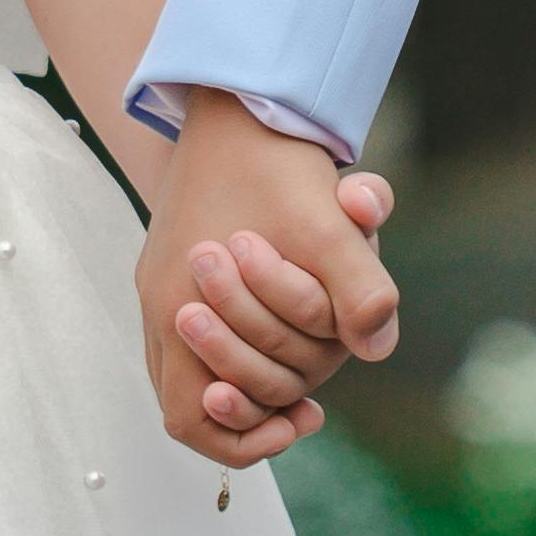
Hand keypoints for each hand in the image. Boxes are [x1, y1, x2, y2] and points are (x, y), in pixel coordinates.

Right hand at [135, 99, 400, 466]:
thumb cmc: (273, 159)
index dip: (243, 438)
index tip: (299, 421)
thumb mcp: (328, 223)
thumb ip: (359, 288)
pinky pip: (193, 334)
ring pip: (192, 368)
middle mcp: (159, 300)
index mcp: (179, 301)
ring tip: (302, 383)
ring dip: (248, 378)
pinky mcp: (171, 264)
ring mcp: (160, 283)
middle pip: (195, 397)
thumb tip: (376, 349)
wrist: (235, 96)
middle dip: (256, 405)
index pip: (191, 415)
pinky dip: (236, 346)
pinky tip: (284, 329)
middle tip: (307, 408)